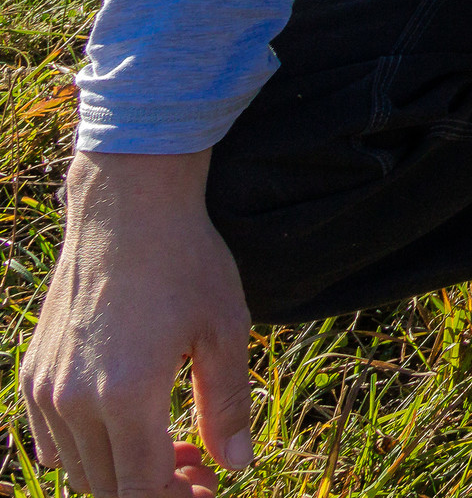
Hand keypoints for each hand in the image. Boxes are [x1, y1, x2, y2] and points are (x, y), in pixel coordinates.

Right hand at [23, 150, 252, 496]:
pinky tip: (126, 424)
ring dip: (121, 475)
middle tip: (197, 466)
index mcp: (126, 395)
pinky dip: (87, 450)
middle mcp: (75, 401)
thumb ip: (228, 405)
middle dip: (155, 491)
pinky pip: (53, 441)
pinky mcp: (35, 372)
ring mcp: (47, 388)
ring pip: (79, 471)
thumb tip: (236, 465)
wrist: (128, 203)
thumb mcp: (224, 328)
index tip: (208, 486)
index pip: (142, 492)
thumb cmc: (184, 259)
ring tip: (169, 443)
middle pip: (107, 489)